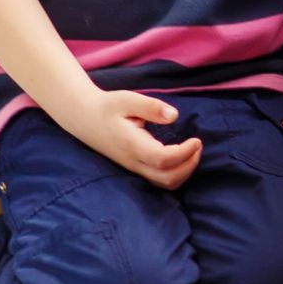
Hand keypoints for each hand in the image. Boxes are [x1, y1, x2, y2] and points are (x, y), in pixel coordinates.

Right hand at [61, 90, 201, 189]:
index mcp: (132, 144)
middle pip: (166, 178)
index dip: (184, 153)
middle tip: (198, 145)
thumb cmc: (107, 107)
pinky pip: (158, 180)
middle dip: (189, 165)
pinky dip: (175, 174)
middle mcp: (133, 161)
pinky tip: (181, 157)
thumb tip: (174, 116)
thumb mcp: (128, 99)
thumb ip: (151, 107)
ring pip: (163, 183)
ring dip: (184, 171)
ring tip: (193, 151)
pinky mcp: (134, 168)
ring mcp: (133, 168)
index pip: (163, 159)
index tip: (196, 140)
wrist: (84, 118)